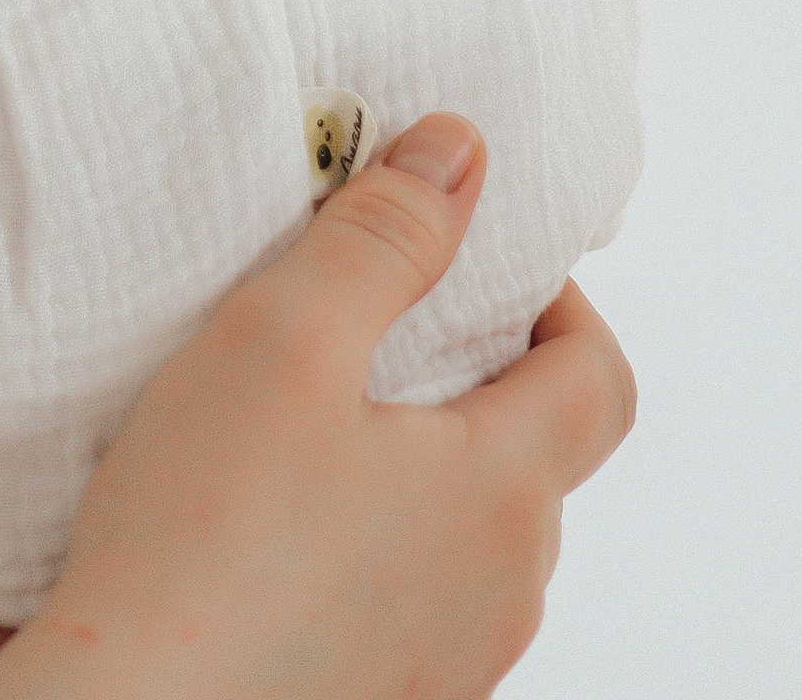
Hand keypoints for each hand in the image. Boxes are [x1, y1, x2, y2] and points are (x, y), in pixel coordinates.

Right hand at [0, 119, 635, 699]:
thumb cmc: (201, 537)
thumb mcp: (285, 334)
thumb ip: (382, 236)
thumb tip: (462, 152)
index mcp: (502, 491)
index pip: (600, 381)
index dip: (560, 305)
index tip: (480, 267)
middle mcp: (503, 592)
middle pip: (537, 459)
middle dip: (477, 380)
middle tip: (374, 330)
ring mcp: (452, 664)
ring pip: (476, 540)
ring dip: (425, 471)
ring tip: (314, 431)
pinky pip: (420, 607)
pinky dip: (382, 551)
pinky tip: (285, 533)